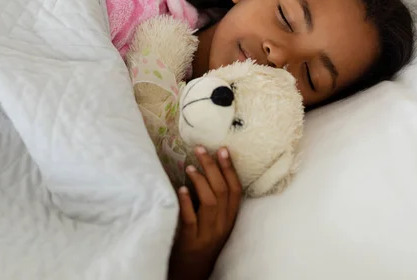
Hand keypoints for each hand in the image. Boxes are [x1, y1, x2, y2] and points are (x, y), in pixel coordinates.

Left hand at [168, 146, 241, 279]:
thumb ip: (212, 201)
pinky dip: (187, 203)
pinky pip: (192, 220)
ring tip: (189, 167)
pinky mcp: (192, 242)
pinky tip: (181, 190)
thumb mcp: (214, 222)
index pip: (236, 190)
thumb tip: (203, 171)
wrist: (193, 273)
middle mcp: (223, 225)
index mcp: (230, 218)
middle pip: (222, 191)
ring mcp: (208, 234)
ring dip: (200, 181)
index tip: (223, 149)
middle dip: (212, 167)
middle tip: (200, 149)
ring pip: (210, 202)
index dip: (230, 169)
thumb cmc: (201, 242)